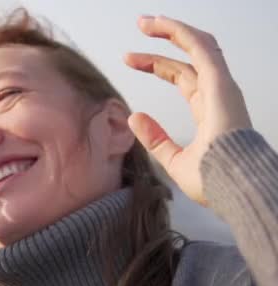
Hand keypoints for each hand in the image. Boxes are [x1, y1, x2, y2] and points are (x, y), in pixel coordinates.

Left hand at [124, 15, 251, 205]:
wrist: (233, 186)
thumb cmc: (213, 181)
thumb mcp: (174, 161)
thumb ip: (156, 140)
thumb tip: (134, 118)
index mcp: (208, 111)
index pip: (182, 78)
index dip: (156, 66)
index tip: (130, 60)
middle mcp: (216, 95)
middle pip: (185, 62)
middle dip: (159, 48)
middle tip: (138, 32)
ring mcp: (220, 88)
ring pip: (197, 47)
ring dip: (171, 31)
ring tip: (145, 21)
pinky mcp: (220, 84)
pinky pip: (201, 50)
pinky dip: (182, 34)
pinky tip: (162, 24)